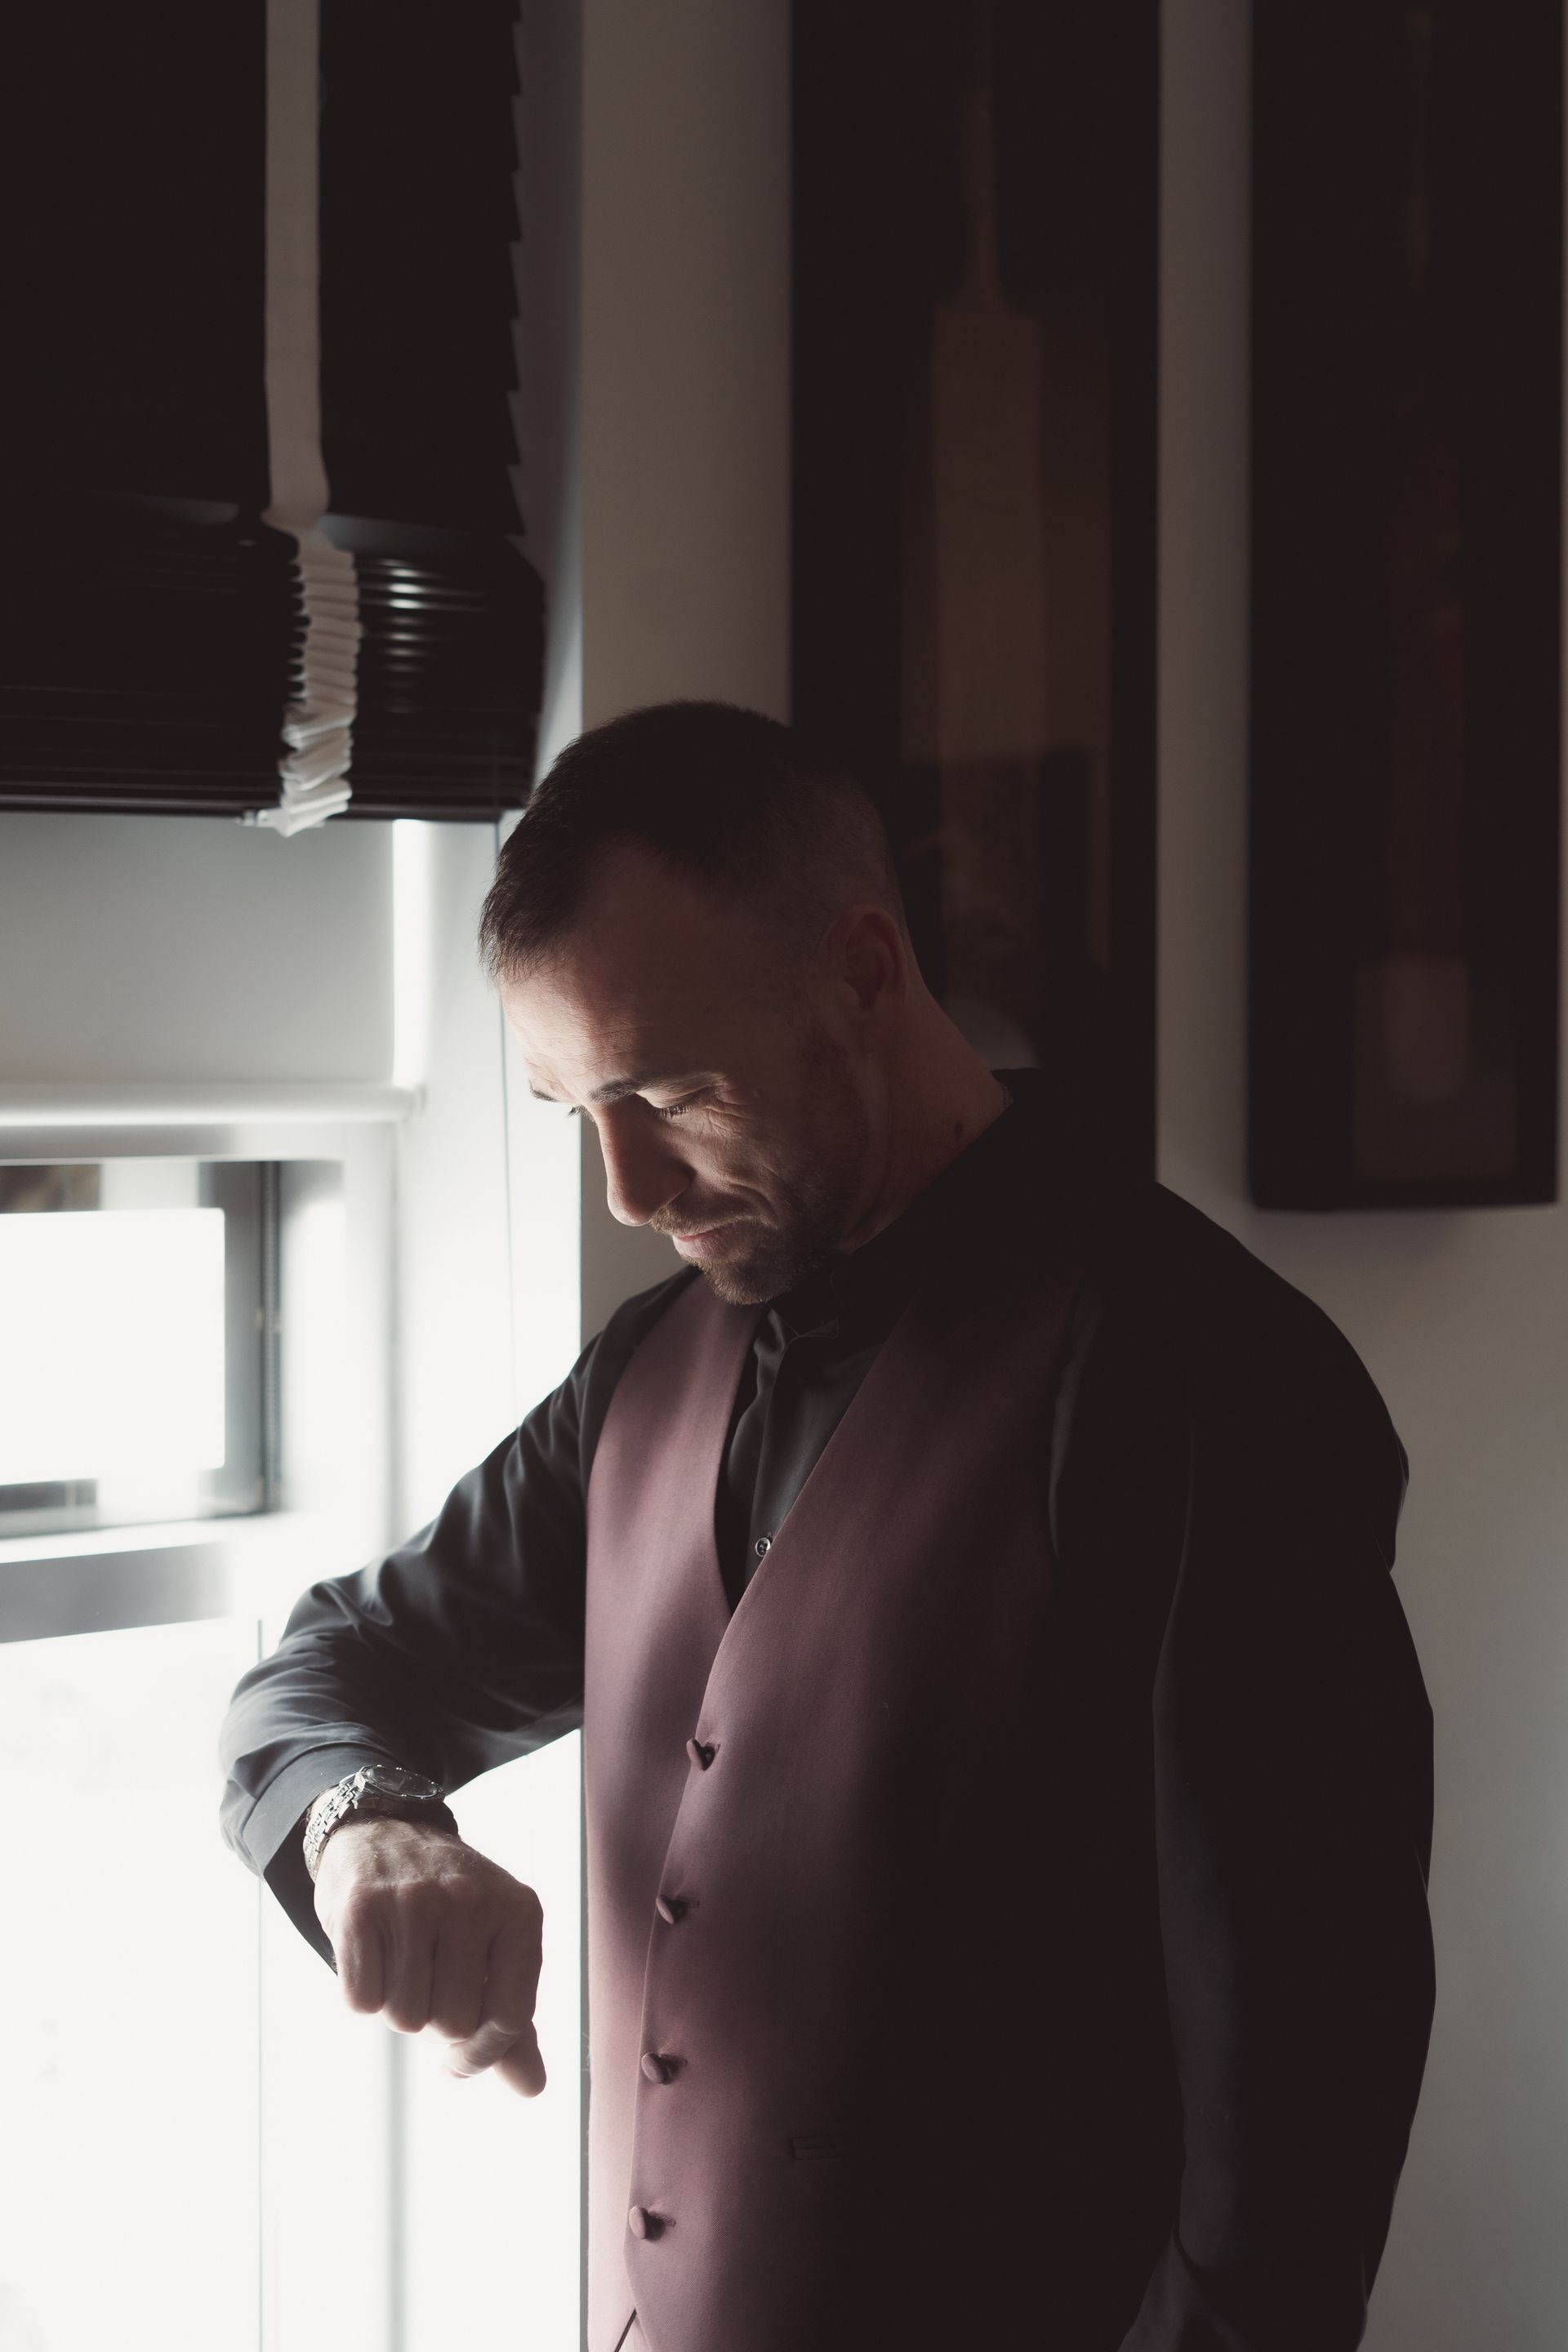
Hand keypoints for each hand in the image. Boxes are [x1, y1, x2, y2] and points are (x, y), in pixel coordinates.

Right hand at [312, 1815, 547, 2095]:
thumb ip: (512, 2022)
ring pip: (406, 2018)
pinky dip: (362, 1992)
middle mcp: (472, 1899)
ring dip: (398, 2006)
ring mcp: (415, 1900)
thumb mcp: (494, 1946)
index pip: (510, 2019)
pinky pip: (361, 2001)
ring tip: (402, 1960)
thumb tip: (532, 2088)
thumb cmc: (448, 1907)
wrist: (383, 1832)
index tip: (460, 2055)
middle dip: (435, 2020)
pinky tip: (372, 1952)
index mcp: (520, 1912)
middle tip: (427, 1978)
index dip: (482, 2054)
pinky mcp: (361, 1908)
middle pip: (454, 2024)